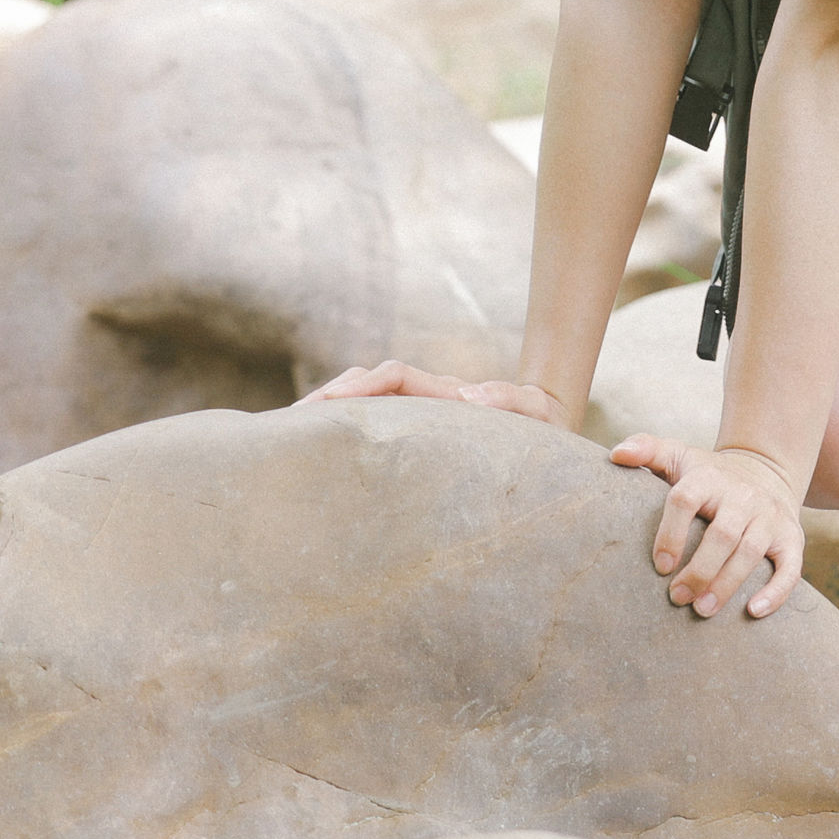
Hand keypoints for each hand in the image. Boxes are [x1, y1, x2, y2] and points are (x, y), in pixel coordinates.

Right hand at [299, 360, 573, 429]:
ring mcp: (418, 415)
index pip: (396, 377)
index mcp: (447, 393)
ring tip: (290, 441)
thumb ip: (510, 400)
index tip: (332, 403)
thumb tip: (470, 395)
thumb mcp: (536, 413)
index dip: (363, 385)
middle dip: (331, 397)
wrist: (549, 428)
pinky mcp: (415, 436)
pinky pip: (374, 429)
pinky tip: (319, 460)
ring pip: (366, 406)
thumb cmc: (543, 424)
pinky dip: (345, 435)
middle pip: (369, 384)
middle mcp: (426, 399)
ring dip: (331, 415)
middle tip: (289, 424)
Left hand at [611, 436, 806, 619]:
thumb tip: (615, 455)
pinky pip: (790, 567)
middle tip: (677, 598)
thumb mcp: (680, 456)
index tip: (660, 566)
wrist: (767, 470)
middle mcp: (743, 496)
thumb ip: (647, 450)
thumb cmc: (710, 475)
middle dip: (699, 571)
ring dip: (726, 585)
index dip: (670, 534)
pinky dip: (776, 591)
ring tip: (702, 610)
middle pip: (722, 534)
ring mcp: (769, 517)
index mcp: (709, 477)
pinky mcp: (791, 537)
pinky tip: (754, 612)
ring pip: (751, 552)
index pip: (686, 499)